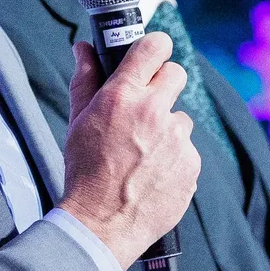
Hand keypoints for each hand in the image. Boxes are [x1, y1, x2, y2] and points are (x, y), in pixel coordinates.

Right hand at [58, 37, 200, 267]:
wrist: (102, 223)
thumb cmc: (85, 172)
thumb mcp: (78, 121)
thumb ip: (85, 79)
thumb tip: (84, 49)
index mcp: (123, 96)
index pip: (153, 47)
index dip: (154, 47)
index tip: (152, 55)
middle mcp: (154, 112)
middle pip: (176, 74)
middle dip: (163, 85)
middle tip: (146, 106)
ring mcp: (177, 139)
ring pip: (181, 118)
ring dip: (167, 129)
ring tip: (143, 153)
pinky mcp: (191, 163)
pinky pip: (187, 150)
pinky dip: (174, 158)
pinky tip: (153, 173)